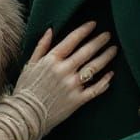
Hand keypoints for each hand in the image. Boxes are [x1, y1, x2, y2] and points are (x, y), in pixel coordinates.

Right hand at [0, 22, 116, 139]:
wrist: (26, 115)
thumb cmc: (26, 89)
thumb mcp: (30, 64)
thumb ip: (41, 47)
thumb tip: (50, 30)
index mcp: (51, 60)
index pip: (72, 40)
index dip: (84, 30)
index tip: (93, 24)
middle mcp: (64, 70)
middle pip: (86, 51)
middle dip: (99, 41)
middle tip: (108, 35)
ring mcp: (72, 85)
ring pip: (94, 68)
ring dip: (105, 57)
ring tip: (113, 50)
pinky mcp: (77, 100)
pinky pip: (95, 89)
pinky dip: (105, 81)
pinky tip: (111, 74)